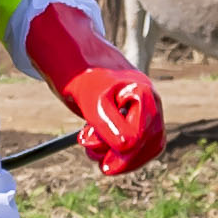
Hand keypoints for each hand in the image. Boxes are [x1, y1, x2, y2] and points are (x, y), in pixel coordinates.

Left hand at [20, 1, 165, 175]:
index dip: (129, 156)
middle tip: (98, 161)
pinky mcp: (127, 112)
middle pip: (150, 143)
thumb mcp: (92, 101)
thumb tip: (128, 148)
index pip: (147, 136)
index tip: (105, 167)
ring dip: (117, 154)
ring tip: (90, 145)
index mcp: (144, 95)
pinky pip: (130, 139)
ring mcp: (138, 107)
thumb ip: (110, 125)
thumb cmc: (79, 70)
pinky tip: (92, 140)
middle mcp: (147, 101)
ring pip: (141, 144)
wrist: (66, 50)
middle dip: (124, 158)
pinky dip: (113, 146)